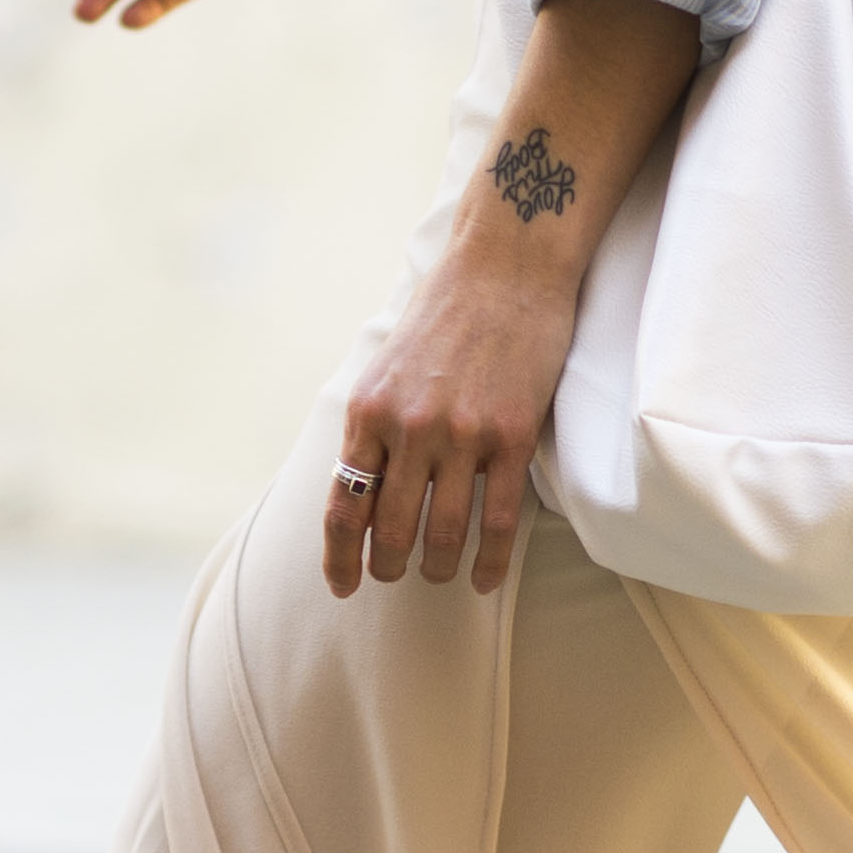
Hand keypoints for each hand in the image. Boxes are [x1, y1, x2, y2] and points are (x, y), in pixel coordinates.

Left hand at [327, 218, 578, 598]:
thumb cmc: (446, 312)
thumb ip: (374, 426)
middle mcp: (408, 429)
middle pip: (391, 530)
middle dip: (389, 566)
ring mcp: (462, 436)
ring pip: (443, 533)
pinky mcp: (511, 436)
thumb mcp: (386, 366)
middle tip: (395, 576)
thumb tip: (362, 488)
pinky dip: (491, 560)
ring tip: (438, 574)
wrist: (506, 267)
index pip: (344, 506)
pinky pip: (498, 521)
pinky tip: (486, 577)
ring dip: (437, 567)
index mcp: (367, 412)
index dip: (340, 557)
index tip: (343, 585)